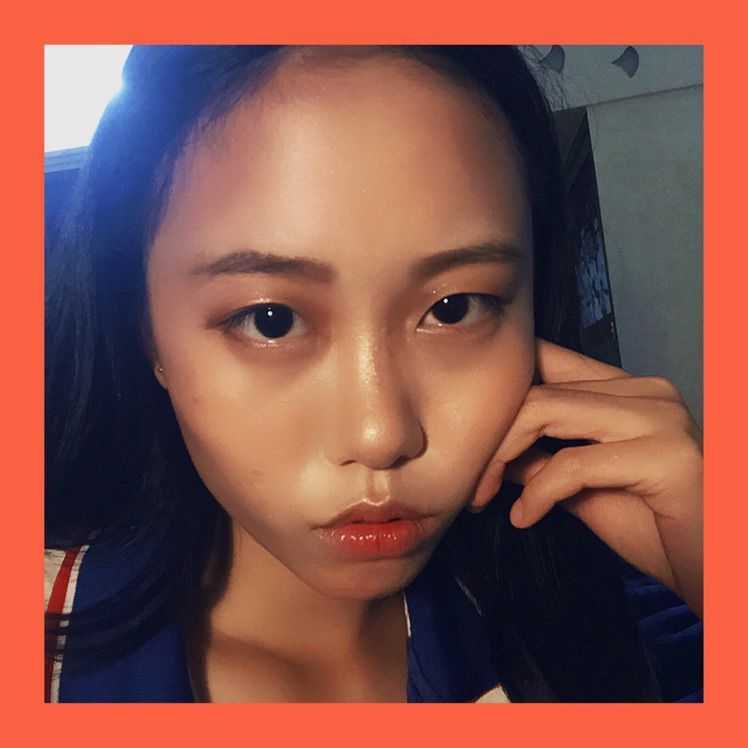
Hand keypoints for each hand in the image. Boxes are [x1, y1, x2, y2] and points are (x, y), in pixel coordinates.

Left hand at [470, 338, 702, 618]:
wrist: (719, 571)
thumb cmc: (657, 529)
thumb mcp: (583, 488)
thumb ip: (541, 458)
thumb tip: (490, 447)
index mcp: (626, 390)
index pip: (545, 359)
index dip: (497, 392)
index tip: (468, 440)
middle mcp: (644, 390)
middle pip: (535, 386)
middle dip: (489, 435)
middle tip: (470, 483)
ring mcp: (659, 417)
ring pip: (545, 409)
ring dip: (500, 457)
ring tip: (484, 497)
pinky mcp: (666, 455)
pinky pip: (573, 464)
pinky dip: (538, 493)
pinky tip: (525, 518)